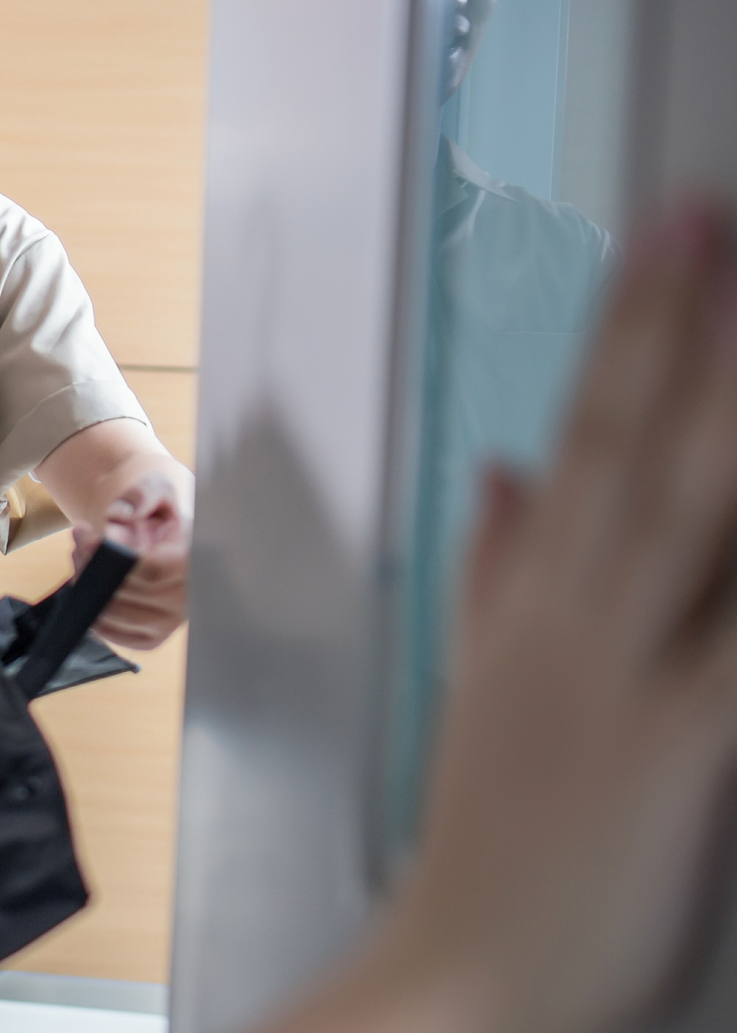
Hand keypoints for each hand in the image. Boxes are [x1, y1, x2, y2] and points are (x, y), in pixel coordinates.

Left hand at [83, 468, 191, 650]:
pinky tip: (90, 585)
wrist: (169, 544)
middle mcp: (188, 600)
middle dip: (91, 564)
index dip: (112, 555)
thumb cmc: (162, 517)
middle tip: (78, 541)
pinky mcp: (152, 638)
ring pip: (114, 613)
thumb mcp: (158, 491)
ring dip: (86, 585)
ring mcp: (170, 623)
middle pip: (126, 592)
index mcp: (196, 565)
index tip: (88, 538)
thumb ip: (143, 494)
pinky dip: (92, 609)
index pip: (152, 571)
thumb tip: (120, 513)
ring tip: (82, 559)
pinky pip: (113, 633)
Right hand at [262, 201, 736, 1032]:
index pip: (580, 434)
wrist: (462, 981)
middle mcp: (572, 620)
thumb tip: (501, 471)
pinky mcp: (678, 756)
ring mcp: (619, 679)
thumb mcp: (481, 692)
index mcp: (530, 606)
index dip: (629, 329)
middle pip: (630, 447)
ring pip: (680, 515)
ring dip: (716, 409)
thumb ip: (492, 574)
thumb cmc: (486, 847)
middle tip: (705, 215)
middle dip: (671, 324)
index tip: (667, 235)